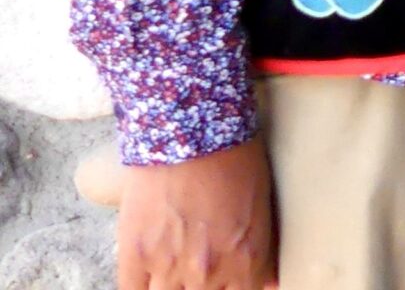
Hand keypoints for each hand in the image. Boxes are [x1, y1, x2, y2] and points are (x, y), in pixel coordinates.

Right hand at [116, 139, 275, 289]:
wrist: (189, 130)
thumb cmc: (234, 158)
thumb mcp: (262, 203)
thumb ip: (262, 250)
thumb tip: (268, 282)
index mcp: (245, 259)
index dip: (236, 289)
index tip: (227, 281)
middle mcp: (207, 272)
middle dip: (204, 286)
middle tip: (200, 267)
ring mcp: (168, 266)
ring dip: (173, 287)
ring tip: (177, 268)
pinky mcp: (135, 255)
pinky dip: (141, 289)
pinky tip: (149, 278)